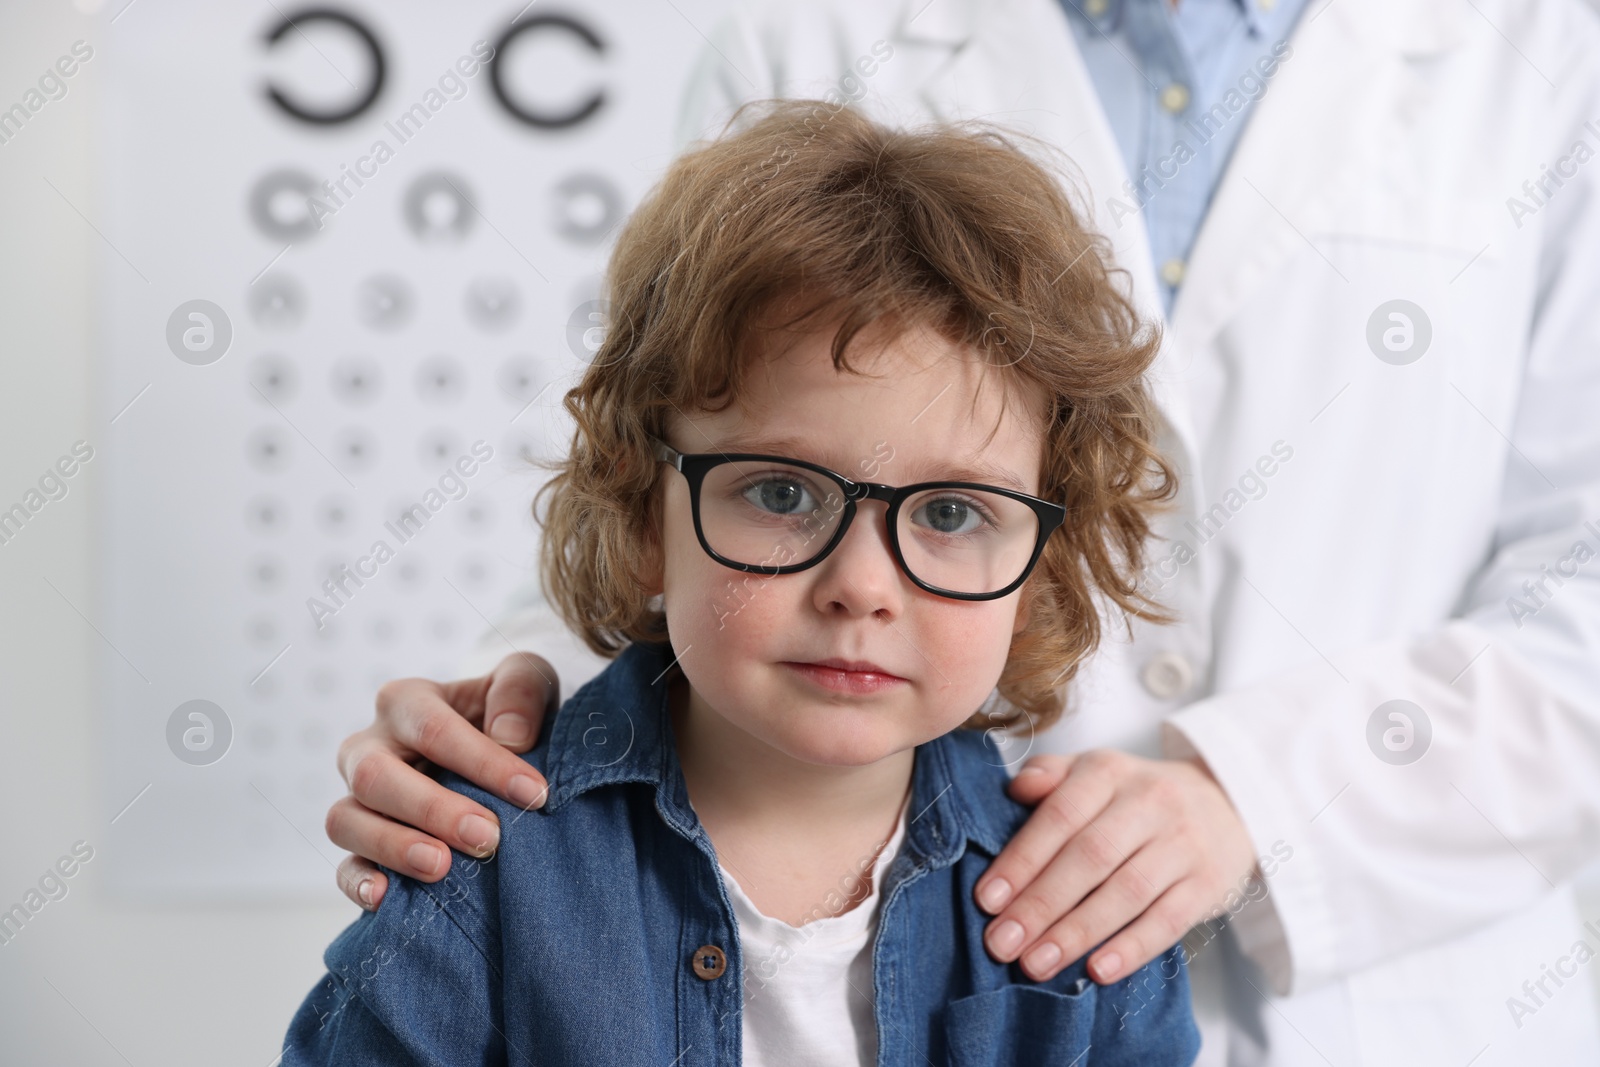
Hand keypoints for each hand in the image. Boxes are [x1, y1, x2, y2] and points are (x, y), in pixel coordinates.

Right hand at [326, 652, 559, 909]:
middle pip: (376, 776)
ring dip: (393, 847)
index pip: (434, 729)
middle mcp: (369, 747)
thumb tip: (510, 736)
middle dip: (432, 809)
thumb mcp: (526, 679)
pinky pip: (343, 866)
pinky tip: (386, 898)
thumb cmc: (507, 710)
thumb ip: (521, 691)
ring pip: (346, 821)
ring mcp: (357, 797)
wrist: (493, 744)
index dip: (483, 763)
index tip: (534, 794)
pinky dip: (358, 883)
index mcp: (406, 702)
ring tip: (442, 866)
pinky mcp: (359, 843)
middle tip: (488, 836)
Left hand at [974, 749, 1255, 983]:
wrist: (1227, 802)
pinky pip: (1168, 920)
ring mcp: (1183, 844)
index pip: (1060, 815)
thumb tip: (1017, 789)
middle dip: (1040, 904)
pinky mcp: (1209, 884)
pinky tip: (1097, 970)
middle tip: (1001, 943)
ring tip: (1036, 964)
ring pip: (1126, 892)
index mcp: (1108, 772)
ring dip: (1076, 932)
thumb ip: (1051, 775)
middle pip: (1089, 857)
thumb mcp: (1094, 772)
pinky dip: (1131, 948)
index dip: (1022, 859)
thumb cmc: (1136, 796)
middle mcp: (1149, 803)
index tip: (987, 900)